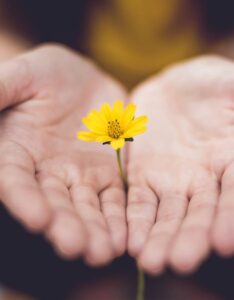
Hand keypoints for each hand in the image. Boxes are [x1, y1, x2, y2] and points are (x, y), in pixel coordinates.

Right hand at [0, 44, 126, 264]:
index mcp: (18, 151)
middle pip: (54, 203)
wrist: (85, 82)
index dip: (24, 199)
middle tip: (76, 247)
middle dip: (65, 225)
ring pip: (86, 208)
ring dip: (94, 230)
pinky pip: (113, 200)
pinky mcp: (107, 176)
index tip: (38, 219)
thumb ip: (2, 90)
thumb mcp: (25, 75)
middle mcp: (46, 172)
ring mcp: (79, 177)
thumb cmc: (48, 74)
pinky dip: (118, 218)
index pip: (16, 180)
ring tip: (104, 253)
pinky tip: (125, 237)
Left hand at [127, 55, 233, 273]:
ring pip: (167, 215)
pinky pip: (139, 202)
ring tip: (151, 261)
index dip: (229, 219)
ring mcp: (172, 181)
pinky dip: (135, 221)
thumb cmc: (216, 86)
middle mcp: (205, 182)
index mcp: (233, 163)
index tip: (223, 244)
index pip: (233, 197)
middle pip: (198, 215)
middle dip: (189, 238)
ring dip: (159, 238)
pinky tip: (131, 242)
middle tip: (179, 262)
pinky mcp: (144, 176)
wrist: (178, 87)